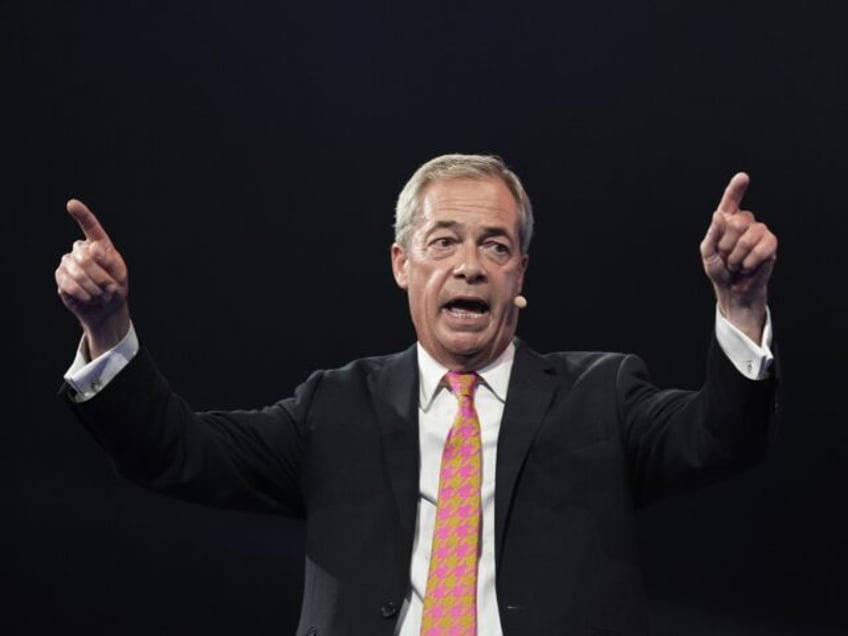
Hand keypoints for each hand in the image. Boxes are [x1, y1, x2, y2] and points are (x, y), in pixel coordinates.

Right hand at [55, 199, 129, 357]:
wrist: (105, 308)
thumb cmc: (115, 289)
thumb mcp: (120, 275)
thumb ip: (109, 262)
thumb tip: (92, 248)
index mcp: (100, 245)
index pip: (90, 227)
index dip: (82, 215)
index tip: (71, 204)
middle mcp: (81, 250)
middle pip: (84, 256)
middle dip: (100, 276)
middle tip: (108, 288)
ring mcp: (68, 262)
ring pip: (76, 271)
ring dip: (93, 288)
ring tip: (100, 295)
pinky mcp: (60, 276)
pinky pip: (67, 283)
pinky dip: (82, 293)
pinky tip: (88, 298)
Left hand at [700, 173, 777, 342]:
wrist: (732, 291)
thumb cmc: (719, 270)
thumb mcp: (708, 253)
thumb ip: (712, 233)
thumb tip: (720, 214)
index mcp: (726, 222)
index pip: (731, 202)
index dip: (736, 189)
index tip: (743, 177)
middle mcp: (744, 224)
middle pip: (737, 221)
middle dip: (726, 244)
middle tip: (725, 258)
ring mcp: (759, 233)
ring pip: (751, 234)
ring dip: (738, 255)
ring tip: (736, 264)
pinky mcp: (770, 245)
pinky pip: (764, 245)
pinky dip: (751, 260)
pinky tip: (748, 267)